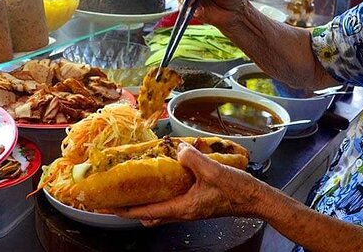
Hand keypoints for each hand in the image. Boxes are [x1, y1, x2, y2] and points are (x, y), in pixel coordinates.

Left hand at [114, 143, 264, 225]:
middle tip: (115, 197)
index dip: (125, 210)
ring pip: (160, 208)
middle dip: (131, 208)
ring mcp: (190, 207)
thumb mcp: (213, 172)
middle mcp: (183, 211)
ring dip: (145, 201)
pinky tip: (162, 178)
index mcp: (183, 208)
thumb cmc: (236, 190)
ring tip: (133, 187)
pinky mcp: (196, 201)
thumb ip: (193, 160)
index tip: (107, 207)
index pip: (147, 212)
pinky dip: (161, 192)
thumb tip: (178, 149)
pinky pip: (172, 199)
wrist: (254, 199)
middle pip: (149, 214)